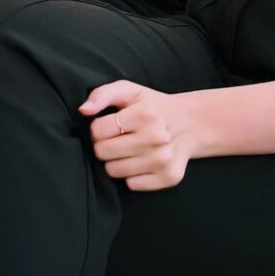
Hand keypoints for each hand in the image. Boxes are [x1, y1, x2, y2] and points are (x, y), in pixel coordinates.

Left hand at [81, 80, 201, 190]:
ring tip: (128, 150)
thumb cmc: (152, 107)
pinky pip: (132, 184)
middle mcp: (155, 138)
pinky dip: (131, 176)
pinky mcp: (170, 177)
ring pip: (114, 171)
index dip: (97, 129)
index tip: (108, 126)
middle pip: (103, 152)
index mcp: (144, 115)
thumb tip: (83, 111)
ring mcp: (163, 160)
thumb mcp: (129, 91)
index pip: (97, 131)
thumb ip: (102, 94)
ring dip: (115, 162)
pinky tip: (140, 162)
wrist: (191, 123)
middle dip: (103, 146)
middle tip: (117, 139)